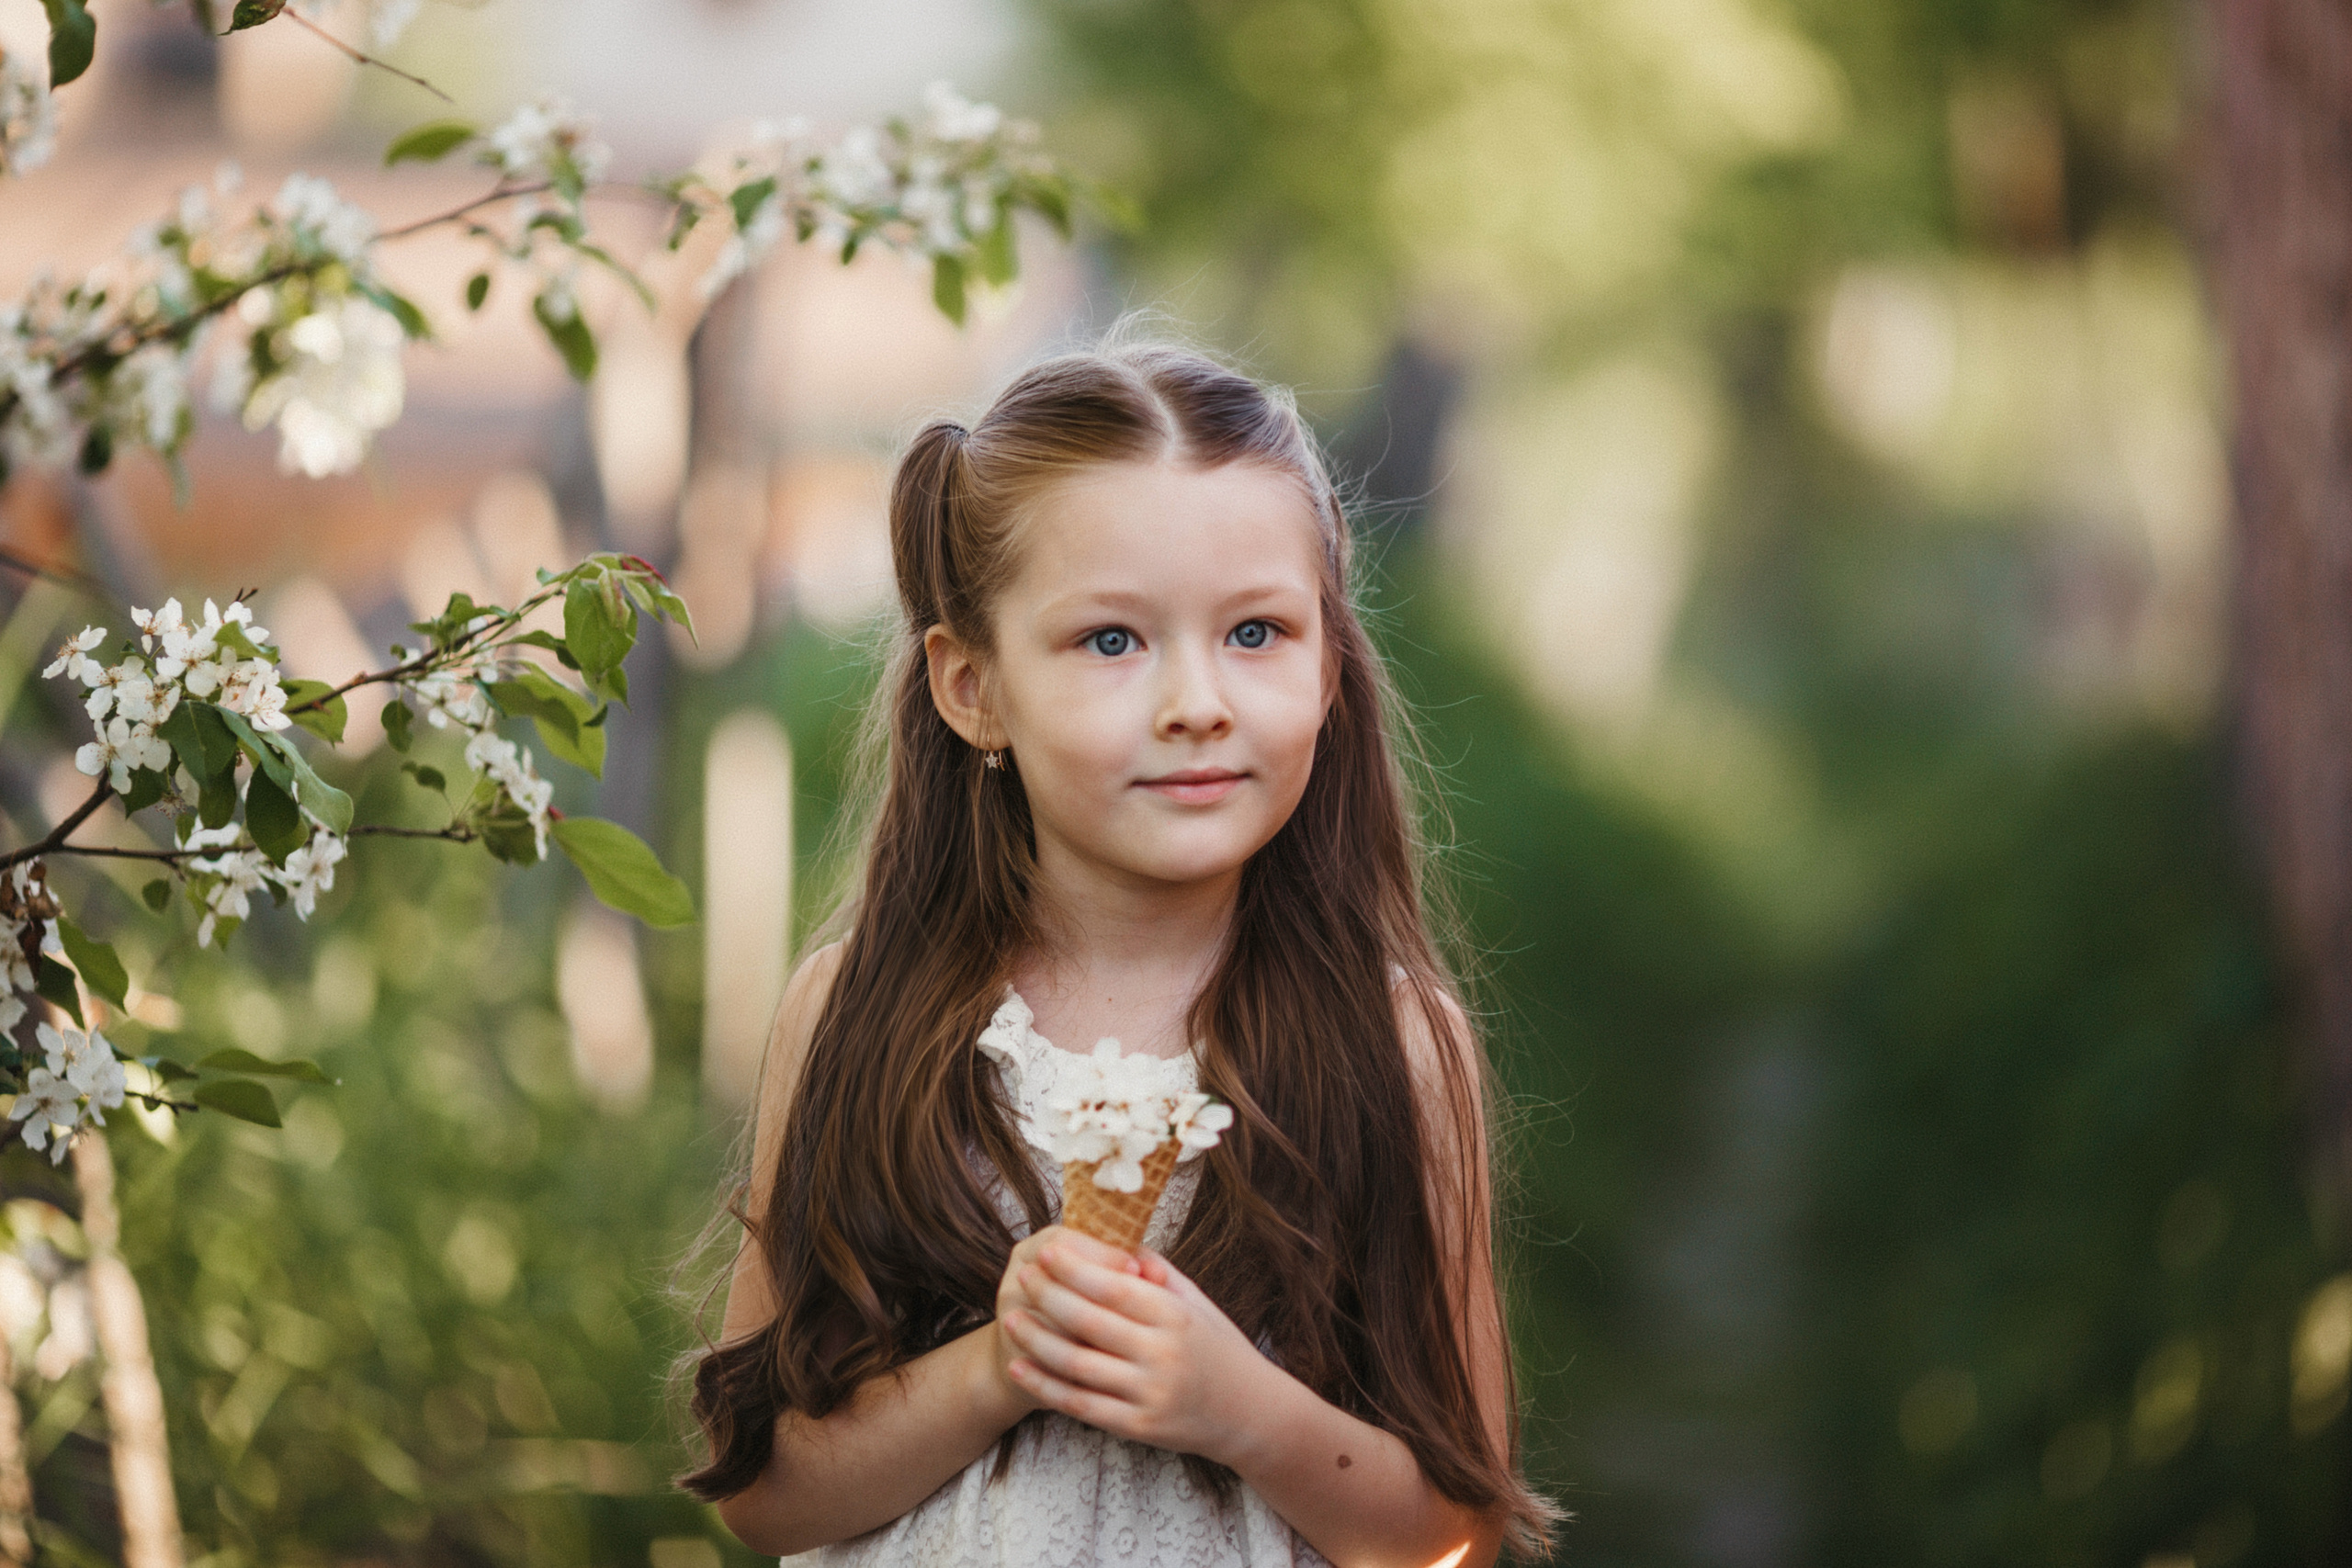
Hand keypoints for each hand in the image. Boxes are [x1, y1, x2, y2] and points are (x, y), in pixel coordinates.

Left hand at [998, 1237, 1273, 1467]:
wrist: (1252, 1413)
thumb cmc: (1219, 1347)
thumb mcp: (1197, 1302)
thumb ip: (1157, 1271)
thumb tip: (1115, 1239)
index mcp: (1176, 1316)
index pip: (1113, 1287)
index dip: (1074, 1269)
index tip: (1045, 1252)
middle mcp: (1162, 1354)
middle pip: (1087, 1322)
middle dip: (1047, 1296)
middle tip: (1020, 1277)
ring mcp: (1149, 1394)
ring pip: (1076, 1364)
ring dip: (1036, 1339)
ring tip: (1009, 1319)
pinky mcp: (1138, 1426)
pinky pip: (1080, 1404)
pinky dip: (1044, 1385)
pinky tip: (1020, 1366)